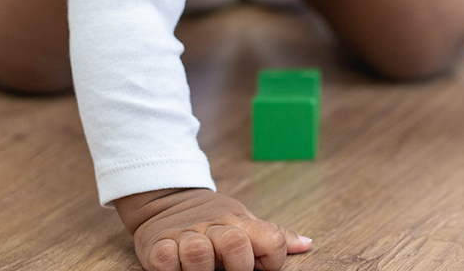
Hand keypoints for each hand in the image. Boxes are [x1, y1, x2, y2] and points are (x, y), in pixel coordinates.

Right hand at [113, 188, 311, 270]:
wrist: (167, 200)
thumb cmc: (212, 220)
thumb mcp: (243, 222)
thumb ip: (272, 236)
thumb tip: (307, 244)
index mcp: (239, 223)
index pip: (270, 238)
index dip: (273, 259)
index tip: (262, 267)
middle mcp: (214, 227)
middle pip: (235, 244)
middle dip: (237, 266)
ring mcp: (185, 235)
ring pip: (198, 254)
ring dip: (199, 268)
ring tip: (199, 270)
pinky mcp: (157, 245)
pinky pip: (165, 261)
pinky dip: (170, 268)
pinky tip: (175, 267)